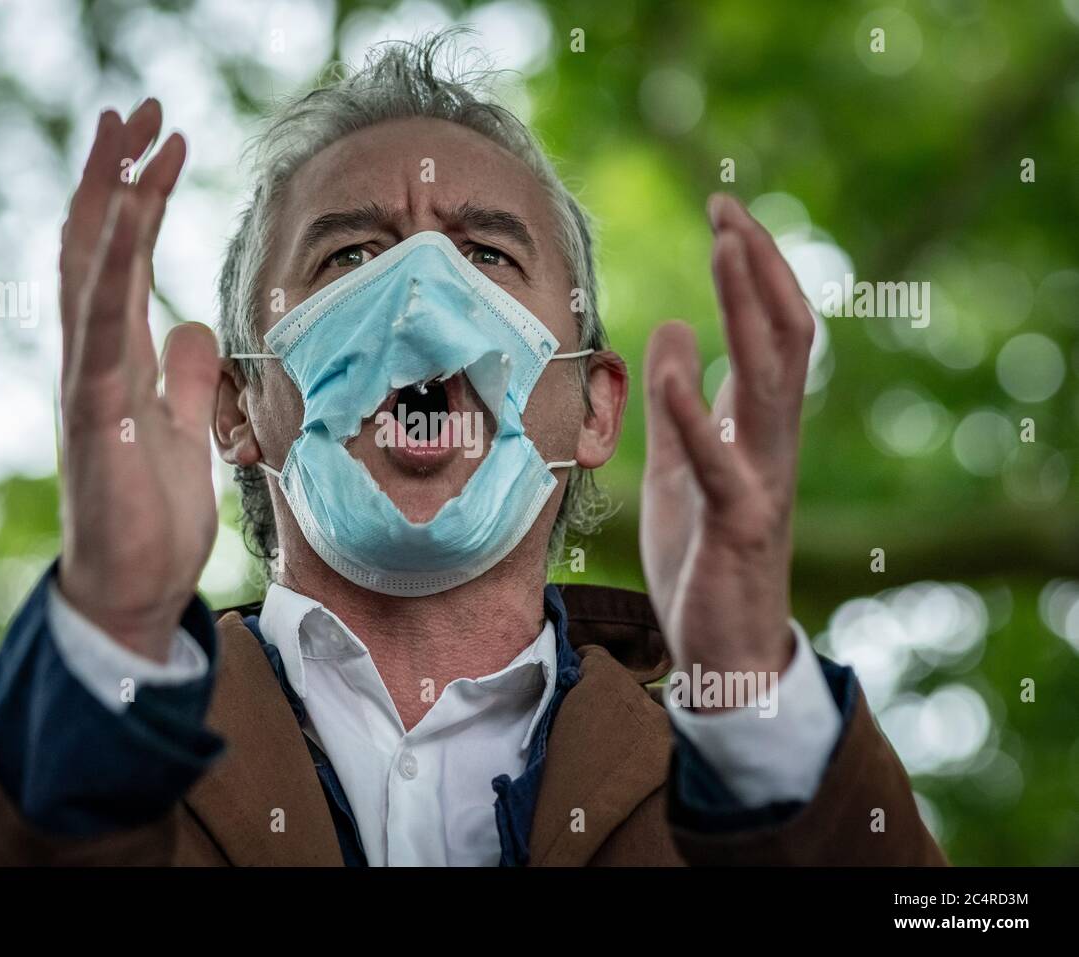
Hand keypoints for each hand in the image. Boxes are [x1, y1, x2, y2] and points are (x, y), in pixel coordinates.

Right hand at [57, 99, 221, 661]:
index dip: (138, 197)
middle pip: (95, 244)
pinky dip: (111, 267)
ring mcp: (88, 380)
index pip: (121, 260)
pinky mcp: (94, 412)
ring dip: (112, 194)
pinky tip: (125, 214)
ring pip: (89, 268)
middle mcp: (95, 357)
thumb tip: (195, 326)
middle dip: (116, 171)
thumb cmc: (152, 517)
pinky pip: (100, 327)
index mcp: (120, 358)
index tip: (163, 141)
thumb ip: (186, 379)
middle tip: (139, 105)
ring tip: (133, 128)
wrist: (132, 591)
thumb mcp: (187, 432)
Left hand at [640, 194, 814, 682]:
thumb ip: (675, 402)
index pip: (772, 329)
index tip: (725, 211)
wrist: (723, 649)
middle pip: (783, 336)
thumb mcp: (677, 464)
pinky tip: (673, 368)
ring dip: (746, 310)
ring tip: (724, 249)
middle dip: (759, 269)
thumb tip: (668, 323)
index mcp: (756, 425)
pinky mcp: (737, 523)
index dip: (755, 269)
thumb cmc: (703, 556)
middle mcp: (771, 442)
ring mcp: (761, 480)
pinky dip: (695, 412)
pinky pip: (718, 461)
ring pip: (769, 380)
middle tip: (728, 208)